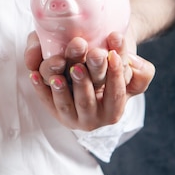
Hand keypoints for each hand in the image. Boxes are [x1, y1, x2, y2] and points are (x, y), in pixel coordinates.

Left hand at [24, 32, 154, 130]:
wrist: (97, 74)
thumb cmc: (116, 69)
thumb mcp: (136, 72)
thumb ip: (141, 68)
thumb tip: (130, 58)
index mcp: (114, 110)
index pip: (116, 94)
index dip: (115, 75)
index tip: (112, 56)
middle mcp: (94, 119)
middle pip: (87, 102)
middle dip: (83, 84)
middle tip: (78, 67)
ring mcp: (73, 118)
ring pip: (65, 105)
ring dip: (60, 91)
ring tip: (56, 76)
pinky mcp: (55, 111)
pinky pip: (46, 101)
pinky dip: (39, 88)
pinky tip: (33, 74)